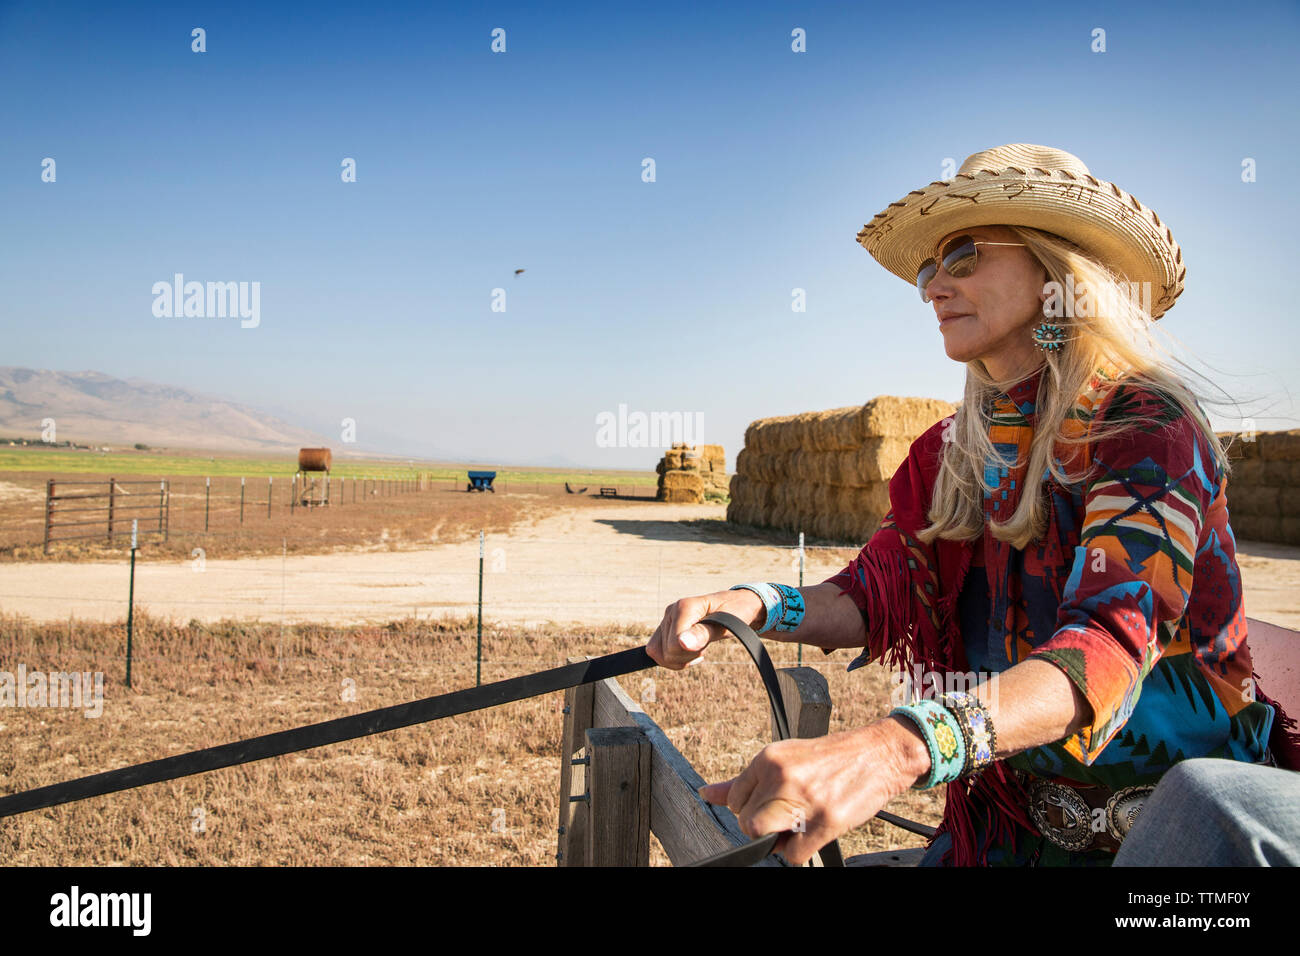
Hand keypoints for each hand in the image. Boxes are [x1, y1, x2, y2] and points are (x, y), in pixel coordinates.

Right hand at [645, 589, 764, 669]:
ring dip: (678, 659)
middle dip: (684, 657)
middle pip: (663, 652)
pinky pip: (657, 650)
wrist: (736, 606)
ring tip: (698, 647)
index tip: (706, 647)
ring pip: (657, 653)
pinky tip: (690, 651)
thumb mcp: (726, 624)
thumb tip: (682, 643)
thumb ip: (703, 633)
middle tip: (704, 646)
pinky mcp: (666, 627)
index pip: (672, 645)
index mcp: (683, 607)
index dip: (689, 653)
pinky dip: (673, 658)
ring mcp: (667, 619)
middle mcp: (671, 611)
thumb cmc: (735, 613)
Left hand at [697, 718, 928, 863]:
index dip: (752, 809)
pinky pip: (794, 854)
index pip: (735, 800)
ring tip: (798, 824)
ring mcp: (803, 799)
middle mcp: (782, 777)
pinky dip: (801, 850)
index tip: (771, 805)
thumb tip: (707, 794)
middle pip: (747, 824)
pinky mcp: (825, 820)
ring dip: (779, 840)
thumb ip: (745, 781)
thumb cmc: (830, 759)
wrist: (877, 754)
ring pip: (764, 839)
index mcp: (768, 759)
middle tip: (786, 818)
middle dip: (763, 828)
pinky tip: (814, 830)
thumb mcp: (784, 759)